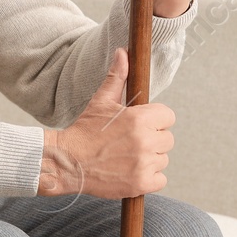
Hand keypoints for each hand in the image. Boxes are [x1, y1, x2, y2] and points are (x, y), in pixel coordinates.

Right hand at [39, 48, 173, 198]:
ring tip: (127, 156)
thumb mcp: (101, 101)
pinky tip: (130, 171)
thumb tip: (123, 52)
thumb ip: (117, 77)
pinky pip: (160, 179)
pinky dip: (149, 178)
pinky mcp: (142, 184)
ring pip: (163, 159)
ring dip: (150, 159)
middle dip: (152, 140)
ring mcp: (144, 164)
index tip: (141, 125)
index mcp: (139, 119)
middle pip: (167, 139)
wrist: (67, 162)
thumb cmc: (84, 131)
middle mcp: (145, 141)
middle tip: (130, 142)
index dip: (156, 120)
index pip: (168, 116)